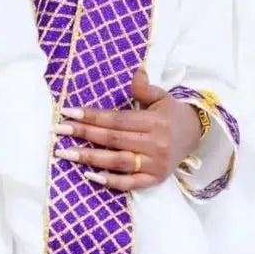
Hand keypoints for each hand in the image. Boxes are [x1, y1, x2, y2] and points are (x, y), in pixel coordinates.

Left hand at [53, 69, 202, 190]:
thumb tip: (136, 70)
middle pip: (113, 139)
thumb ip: (145, 87)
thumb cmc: (172, 114)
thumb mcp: (162, 96)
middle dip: (83, 134)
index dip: (92, 116)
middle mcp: (155, 144)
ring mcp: (155, 164)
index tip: (68, 113)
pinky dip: (110, 181)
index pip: (117, 120)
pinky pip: (130, 183)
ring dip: (90, 158)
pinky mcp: (155, 179)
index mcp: (154, 122)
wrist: (196, 136)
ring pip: (118, 161)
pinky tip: (90, 175)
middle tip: (58, 130)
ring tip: (65, 153)